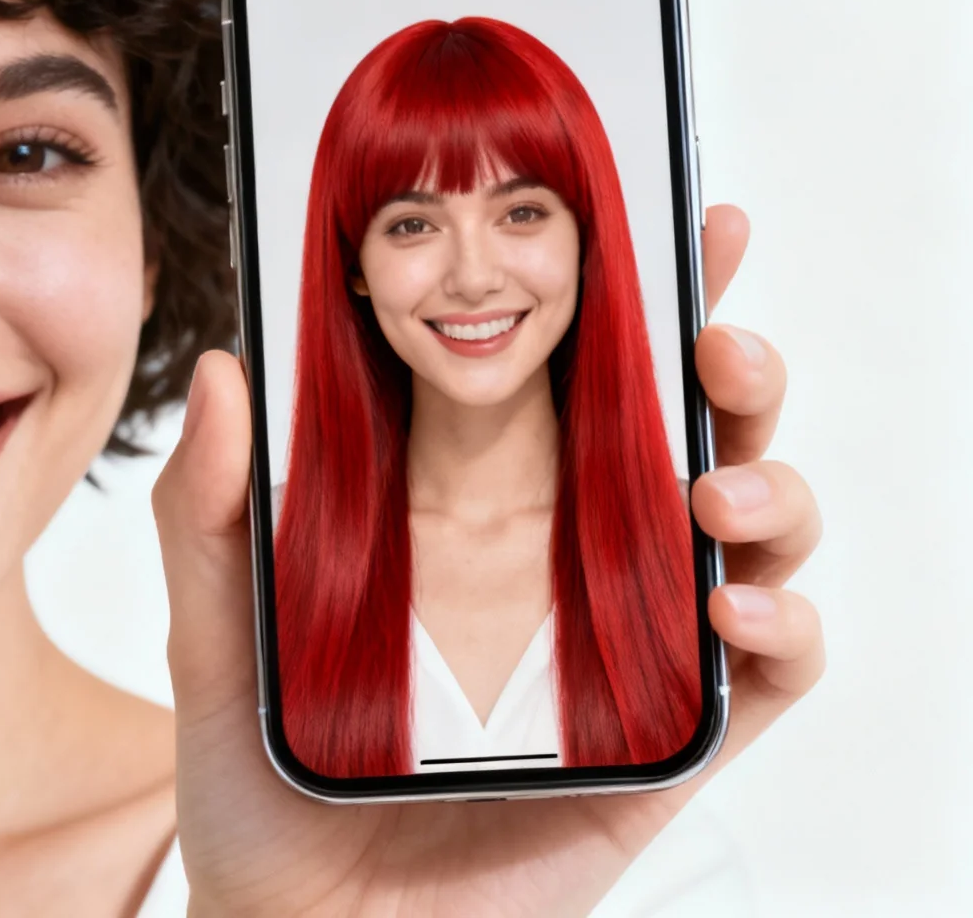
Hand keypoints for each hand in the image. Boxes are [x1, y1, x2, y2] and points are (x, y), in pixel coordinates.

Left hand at [152, 204, 822, 916]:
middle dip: (730, 358)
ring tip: (712, 482)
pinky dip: (782, 624)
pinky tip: (730, 606)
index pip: (574, 376)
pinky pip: (768, 671)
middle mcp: (567, 560)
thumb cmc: (265, 782)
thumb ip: (214, 513)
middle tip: (710, 330)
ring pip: (752, 528)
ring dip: (769, 478)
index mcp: (475, 507)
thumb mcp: (218, 636)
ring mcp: (627, 646)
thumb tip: (223, 370)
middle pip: (687, 426)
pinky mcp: (663, 742)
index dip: (636, 292)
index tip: (668, 213)